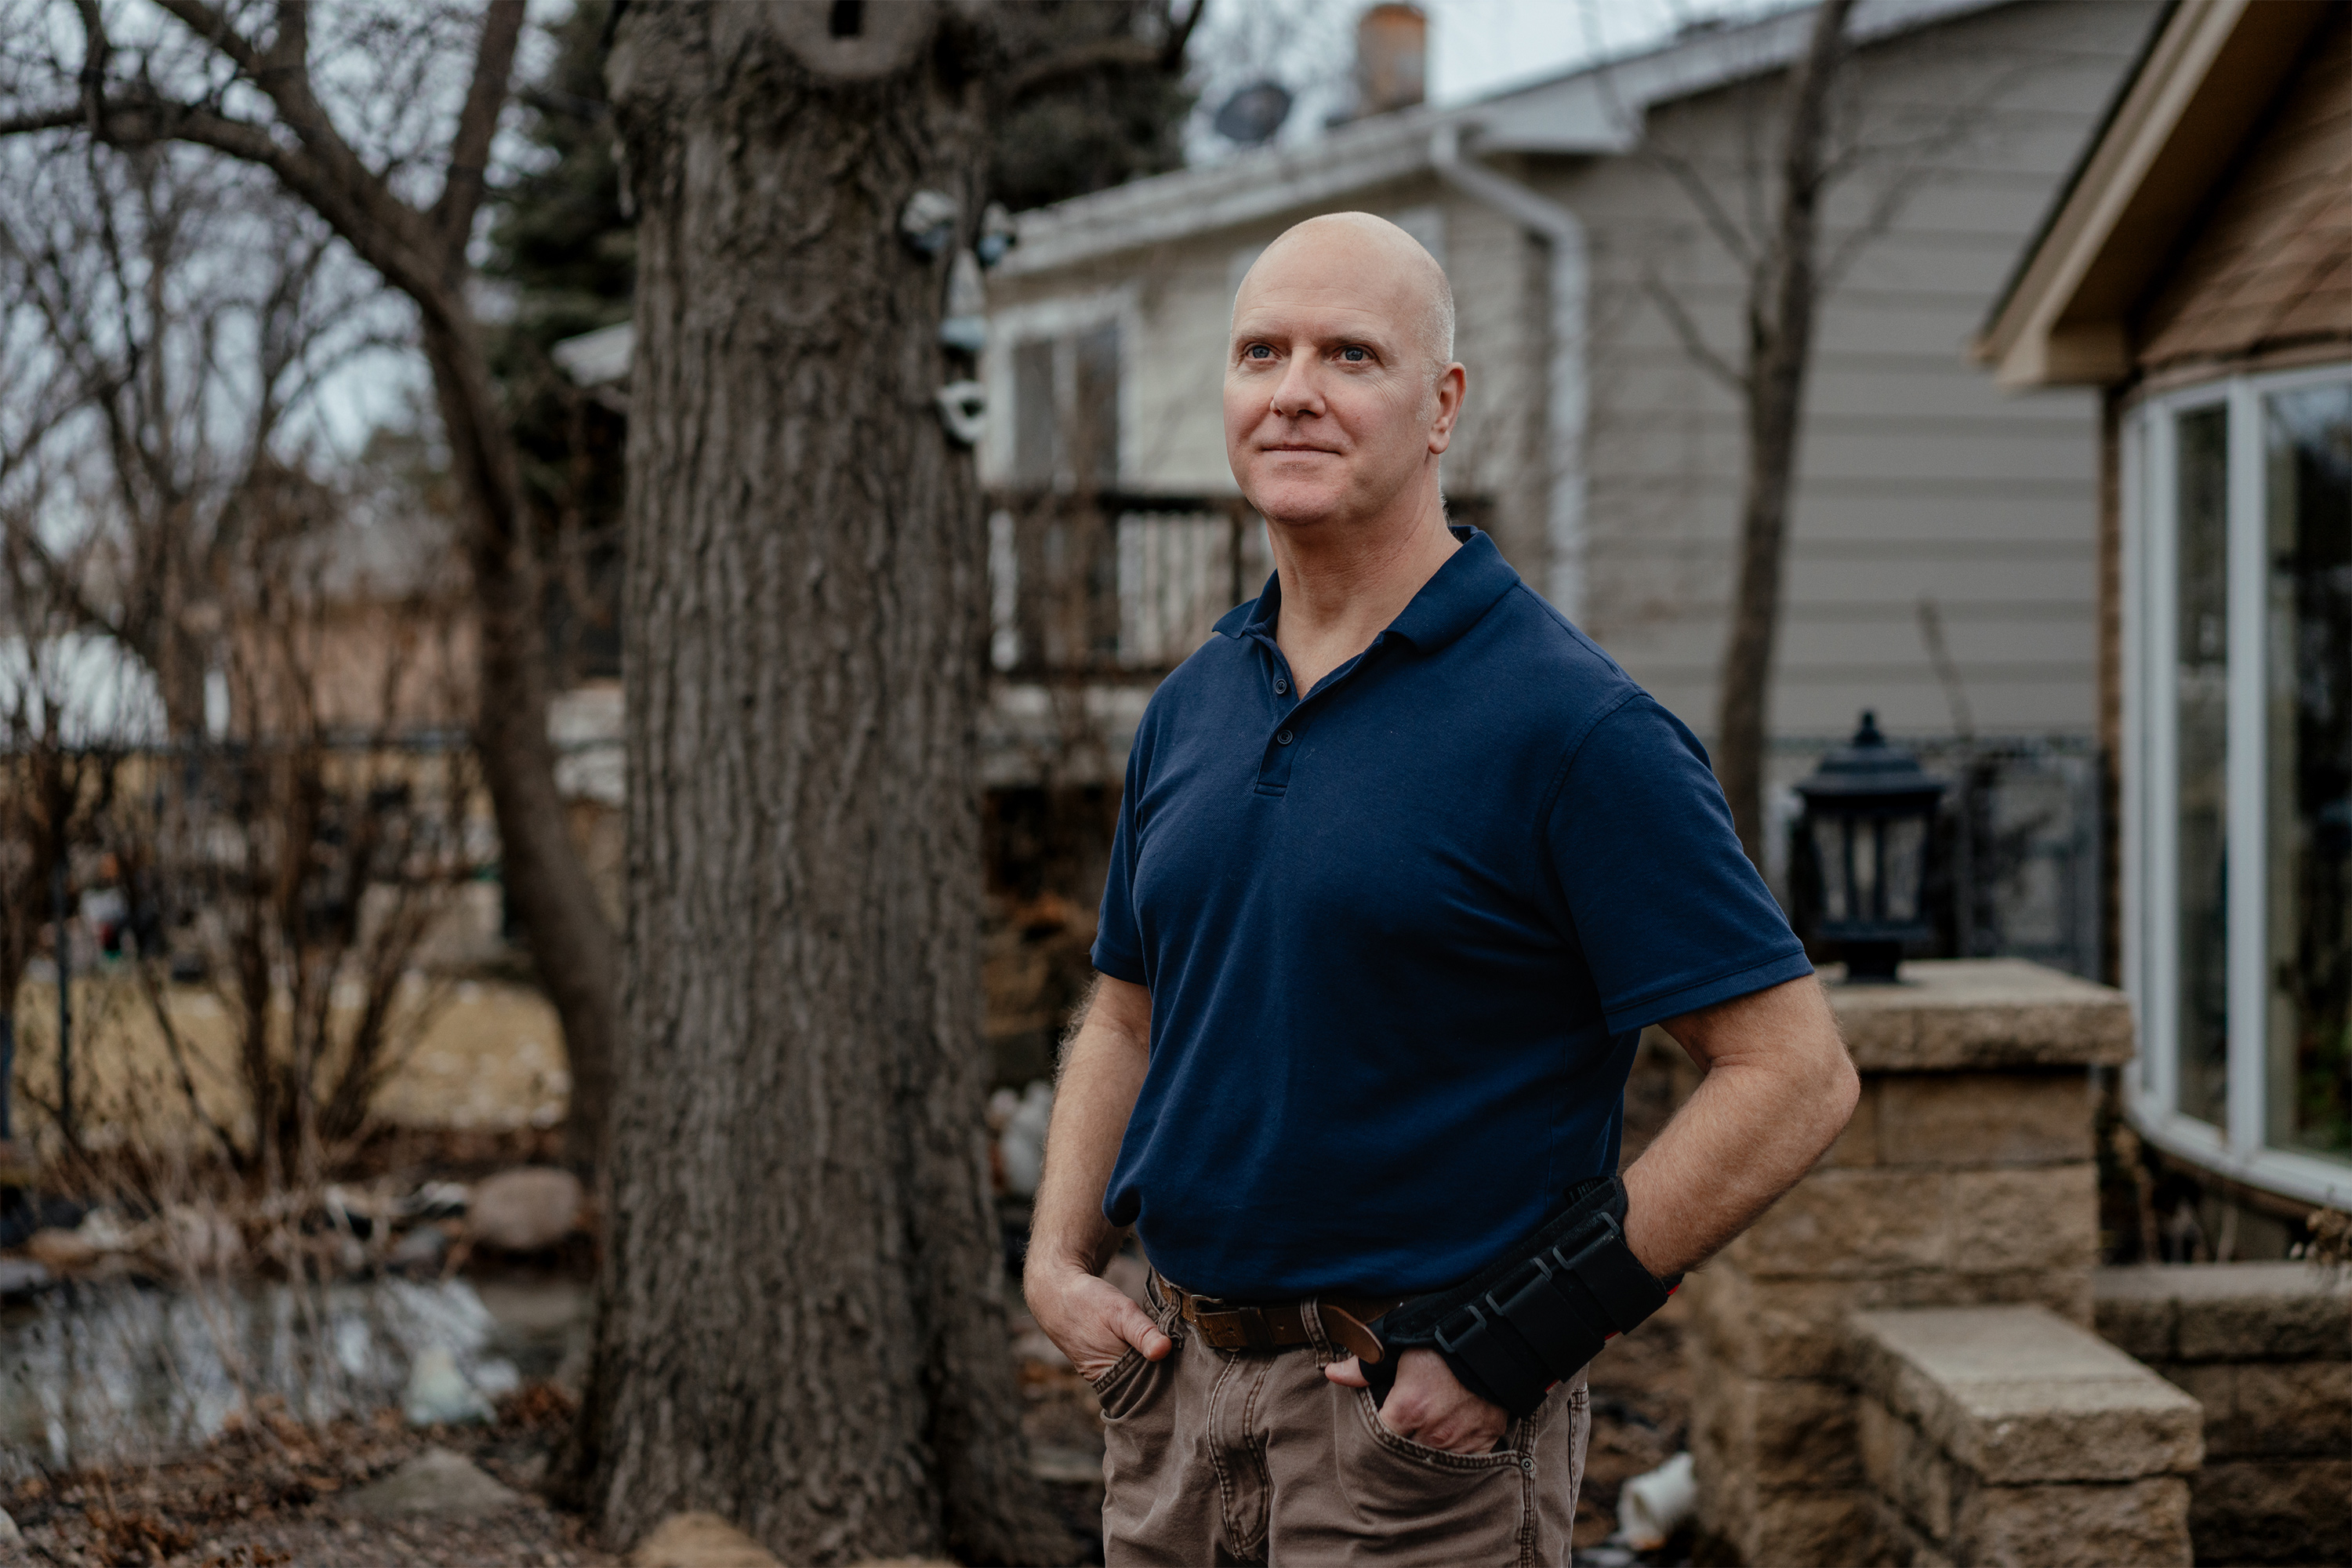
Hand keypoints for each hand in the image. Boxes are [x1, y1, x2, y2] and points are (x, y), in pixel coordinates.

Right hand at [1024, 1259, 1172, 1380]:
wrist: (1057, 1294)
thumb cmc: (1088, 1302)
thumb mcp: (1119, 1311)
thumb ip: (1143, 1332)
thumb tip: (1164, 1350)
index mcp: (1111, 1377)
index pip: (1153, 1387)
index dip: (1174, 1374)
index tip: (1190, 1360)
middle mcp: (1108, 1383)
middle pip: (1148, 1385)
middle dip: (1167, 1371)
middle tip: (1184, 1350)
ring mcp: (1105, 1377)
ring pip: (1141, 1377)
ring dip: (1156, 1364)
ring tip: (1171, 1346)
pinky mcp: (1105, 1368)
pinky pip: (1131, 1370)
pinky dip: (1144, 1360)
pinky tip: (1154, 1347)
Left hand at [1326, 1347, 1508, 1453]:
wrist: (1499, 1338)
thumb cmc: (1444, 1338)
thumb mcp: (1399, 1344)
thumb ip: (1364, 1365)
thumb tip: (1331, 1373)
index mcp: (1408, 1409)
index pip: (1379, 1440)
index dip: (1373, 1438)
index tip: (1373, 1431)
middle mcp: (1434, 1432)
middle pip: (1404, 1456)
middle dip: (1396, 1451)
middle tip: (1393, 1441)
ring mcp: (1461, 1441)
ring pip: (1432, 1463)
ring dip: (1423, 1455)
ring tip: (1419, 1442)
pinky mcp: (1485, 1441)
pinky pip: (1462, 1464)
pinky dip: (1452, 1458)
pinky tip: (1445, 1446)